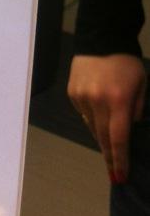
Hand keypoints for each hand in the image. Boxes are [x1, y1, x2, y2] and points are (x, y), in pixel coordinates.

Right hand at [68, 54, 146, 183]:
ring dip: (101, 136)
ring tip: (109, 143)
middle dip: (110, 157)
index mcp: (118, 101)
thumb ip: (136, 110)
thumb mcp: (142, 86)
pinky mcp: (72, 92)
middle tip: (115, 174)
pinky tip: (98, 112)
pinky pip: (84, 113)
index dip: (120, 160)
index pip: (118, 139)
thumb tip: (128, 130)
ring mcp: (81, 97)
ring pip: (92, 126)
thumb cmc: (127, 63)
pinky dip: (92, 118)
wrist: (101, 37)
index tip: (120, 177)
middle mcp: (97, 101)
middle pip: (102, 138)